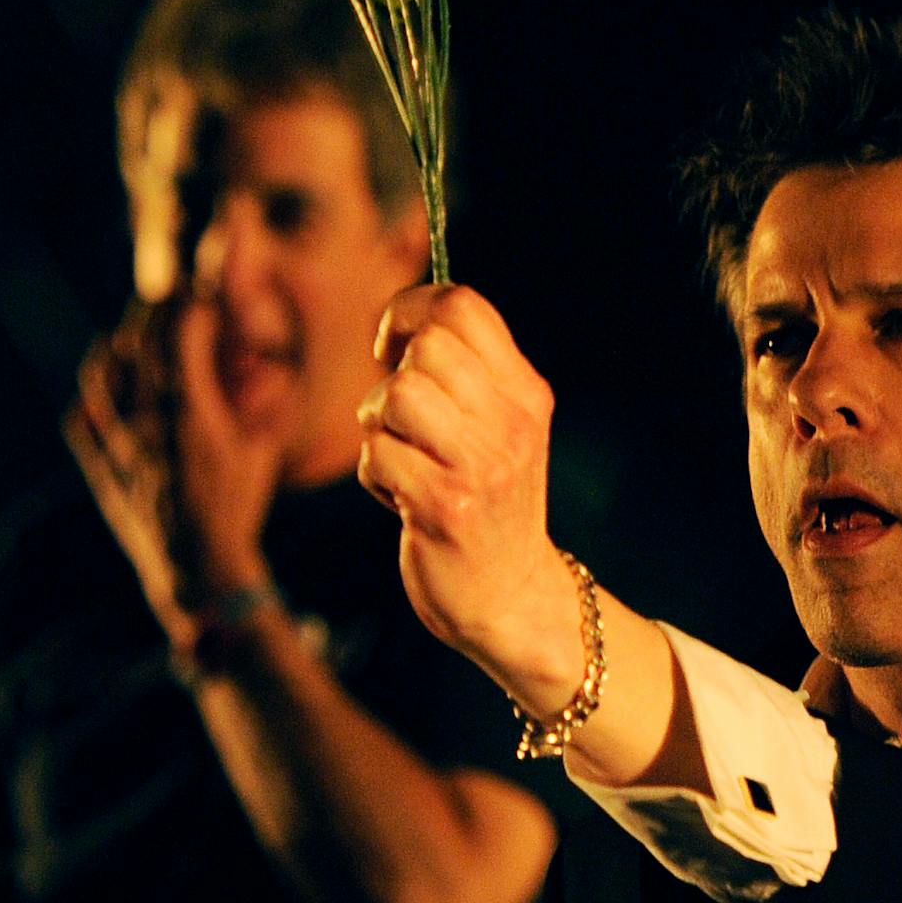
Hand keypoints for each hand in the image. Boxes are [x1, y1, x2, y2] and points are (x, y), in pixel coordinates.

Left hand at [67, 301, 279, 659]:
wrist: (197, 570)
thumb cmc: (238, 510)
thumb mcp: (264, 452)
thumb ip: (268, 405)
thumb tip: (273, 368)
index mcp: (192, 415)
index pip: (183, 337)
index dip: (192, 304)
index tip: (203, 290)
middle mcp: (149, 424)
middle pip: (140, 344)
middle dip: (155, 311)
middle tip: (170, 296)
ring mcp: (119, 446)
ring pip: (102, 374)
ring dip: (118, 344)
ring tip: (134, 333)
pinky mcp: (101, 469)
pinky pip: (81, 419)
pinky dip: (92, 396)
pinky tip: (106, 389)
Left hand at [356, 286, 575, 689]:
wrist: (512, 596)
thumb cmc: (488, 502)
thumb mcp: (500, 428)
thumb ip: (466, 375)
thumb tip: (402, 320)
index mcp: (526, 392)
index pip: (464, 306)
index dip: (410, 309)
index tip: (394, 346)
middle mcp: (511, 423)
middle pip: (427, 347)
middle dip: (393, 375)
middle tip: (400, 416)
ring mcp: (481, 465)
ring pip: (398, 396)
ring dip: (379, 425)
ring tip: (400, 456)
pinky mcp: (445, 507)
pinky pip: (377, 456)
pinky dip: (375, 476)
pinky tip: (402, 498)